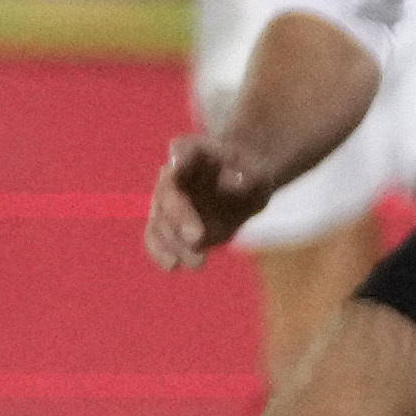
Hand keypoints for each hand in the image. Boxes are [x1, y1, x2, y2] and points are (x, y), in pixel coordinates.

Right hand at [147, 129, 282, 271]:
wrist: (241, 185)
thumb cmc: (250, 173)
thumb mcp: (259, 173)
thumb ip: (250, 177)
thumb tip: (234, 185)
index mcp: (194, 151)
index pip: (182, 149)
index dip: (179, 156)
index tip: (178, 163)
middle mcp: (173, 175)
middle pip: (166, 192)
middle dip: (178, 216)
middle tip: (197, 237)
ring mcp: (168, 201)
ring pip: (160, 221)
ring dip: (173, 242)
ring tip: (198, 262)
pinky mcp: (169, 226)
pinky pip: (156, 238)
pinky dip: (160, 252)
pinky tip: (172, 266)